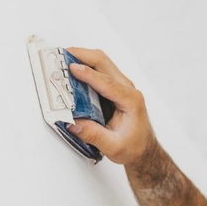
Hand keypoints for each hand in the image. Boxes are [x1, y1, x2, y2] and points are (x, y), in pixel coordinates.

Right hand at [65, 48, 157, 166]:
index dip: (88, 74)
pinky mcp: (115, 89)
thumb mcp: (113, 146)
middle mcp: (128, 90)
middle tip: (62, 55)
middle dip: (82, 55)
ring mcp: (122, 87)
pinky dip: (85, 67)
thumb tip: (74, 123)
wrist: (144, 150)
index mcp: (131, 101)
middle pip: (104, 63)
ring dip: (83, 59)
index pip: (107, 82)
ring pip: (102, 64)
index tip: (72, 68)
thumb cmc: (135, 147)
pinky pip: (99, 72)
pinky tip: (72, 72)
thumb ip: (94, 135)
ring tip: (63, 60)